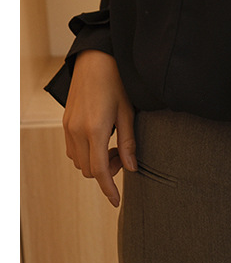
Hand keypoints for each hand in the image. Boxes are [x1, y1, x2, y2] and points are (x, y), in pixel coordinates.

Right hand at [62, 50, 136, 206]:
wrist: (95, 60)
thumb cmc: (118, 83)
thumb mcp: (129, 112)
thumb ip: (129, 142)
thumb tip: (132, 168)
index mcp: (94, 129)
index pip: (99, 170)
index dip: (109, 188)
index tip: (117, 202)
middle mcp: (76, 131)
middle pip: (87, 169)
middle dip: (105, 172)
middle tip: (122, 157)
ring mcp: (67, 127)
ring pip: (78, 161)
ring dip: (96, 163)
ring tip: (114, 147)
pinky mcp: (65, 123)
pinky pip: (72, 149)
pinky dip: (87, 153)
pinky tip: (102, 140)